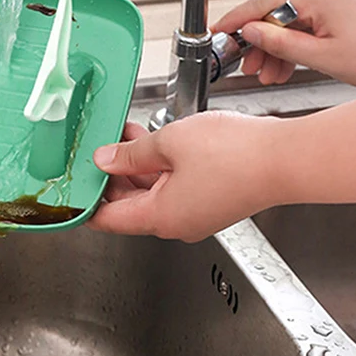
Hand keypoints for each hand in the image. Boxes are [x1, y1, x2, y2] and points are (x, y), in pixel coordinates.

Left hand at [88, 115, 281, 242]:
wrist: (286, 159)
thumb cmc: (235, 155)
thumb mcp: (168, 144)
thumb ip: (130, 153)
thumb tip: (104, 160)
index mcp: (159, 217)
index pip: (107, 219)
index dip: (85, 201)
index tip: (69, 186)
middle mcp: (177, 223)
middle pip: (128, 204)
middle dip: (111, 174)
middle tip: (98, 146)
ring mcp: (196, 213)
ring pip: (152, 192)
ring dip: (135, 165)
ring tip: (125, 133)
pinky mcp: (212, 201)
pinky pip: (174, 187)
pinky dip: (159, 167)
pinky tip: (153, 140)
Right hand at [213, 0, 355, 87]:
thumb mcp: (322, 57)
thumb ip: (279, 44)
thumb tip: (249, 33)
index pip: (261, 5)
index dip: (234, 21)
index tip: (217, 32)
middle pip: (274, 15)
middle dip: (257, 43)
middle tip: (248, 67)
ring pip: (289, 22)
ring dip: (276, 48)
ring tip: (270, 74)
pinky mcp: (340, 9)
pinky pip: (306, 24)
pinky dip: (294, 45)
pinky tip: (288, 65)